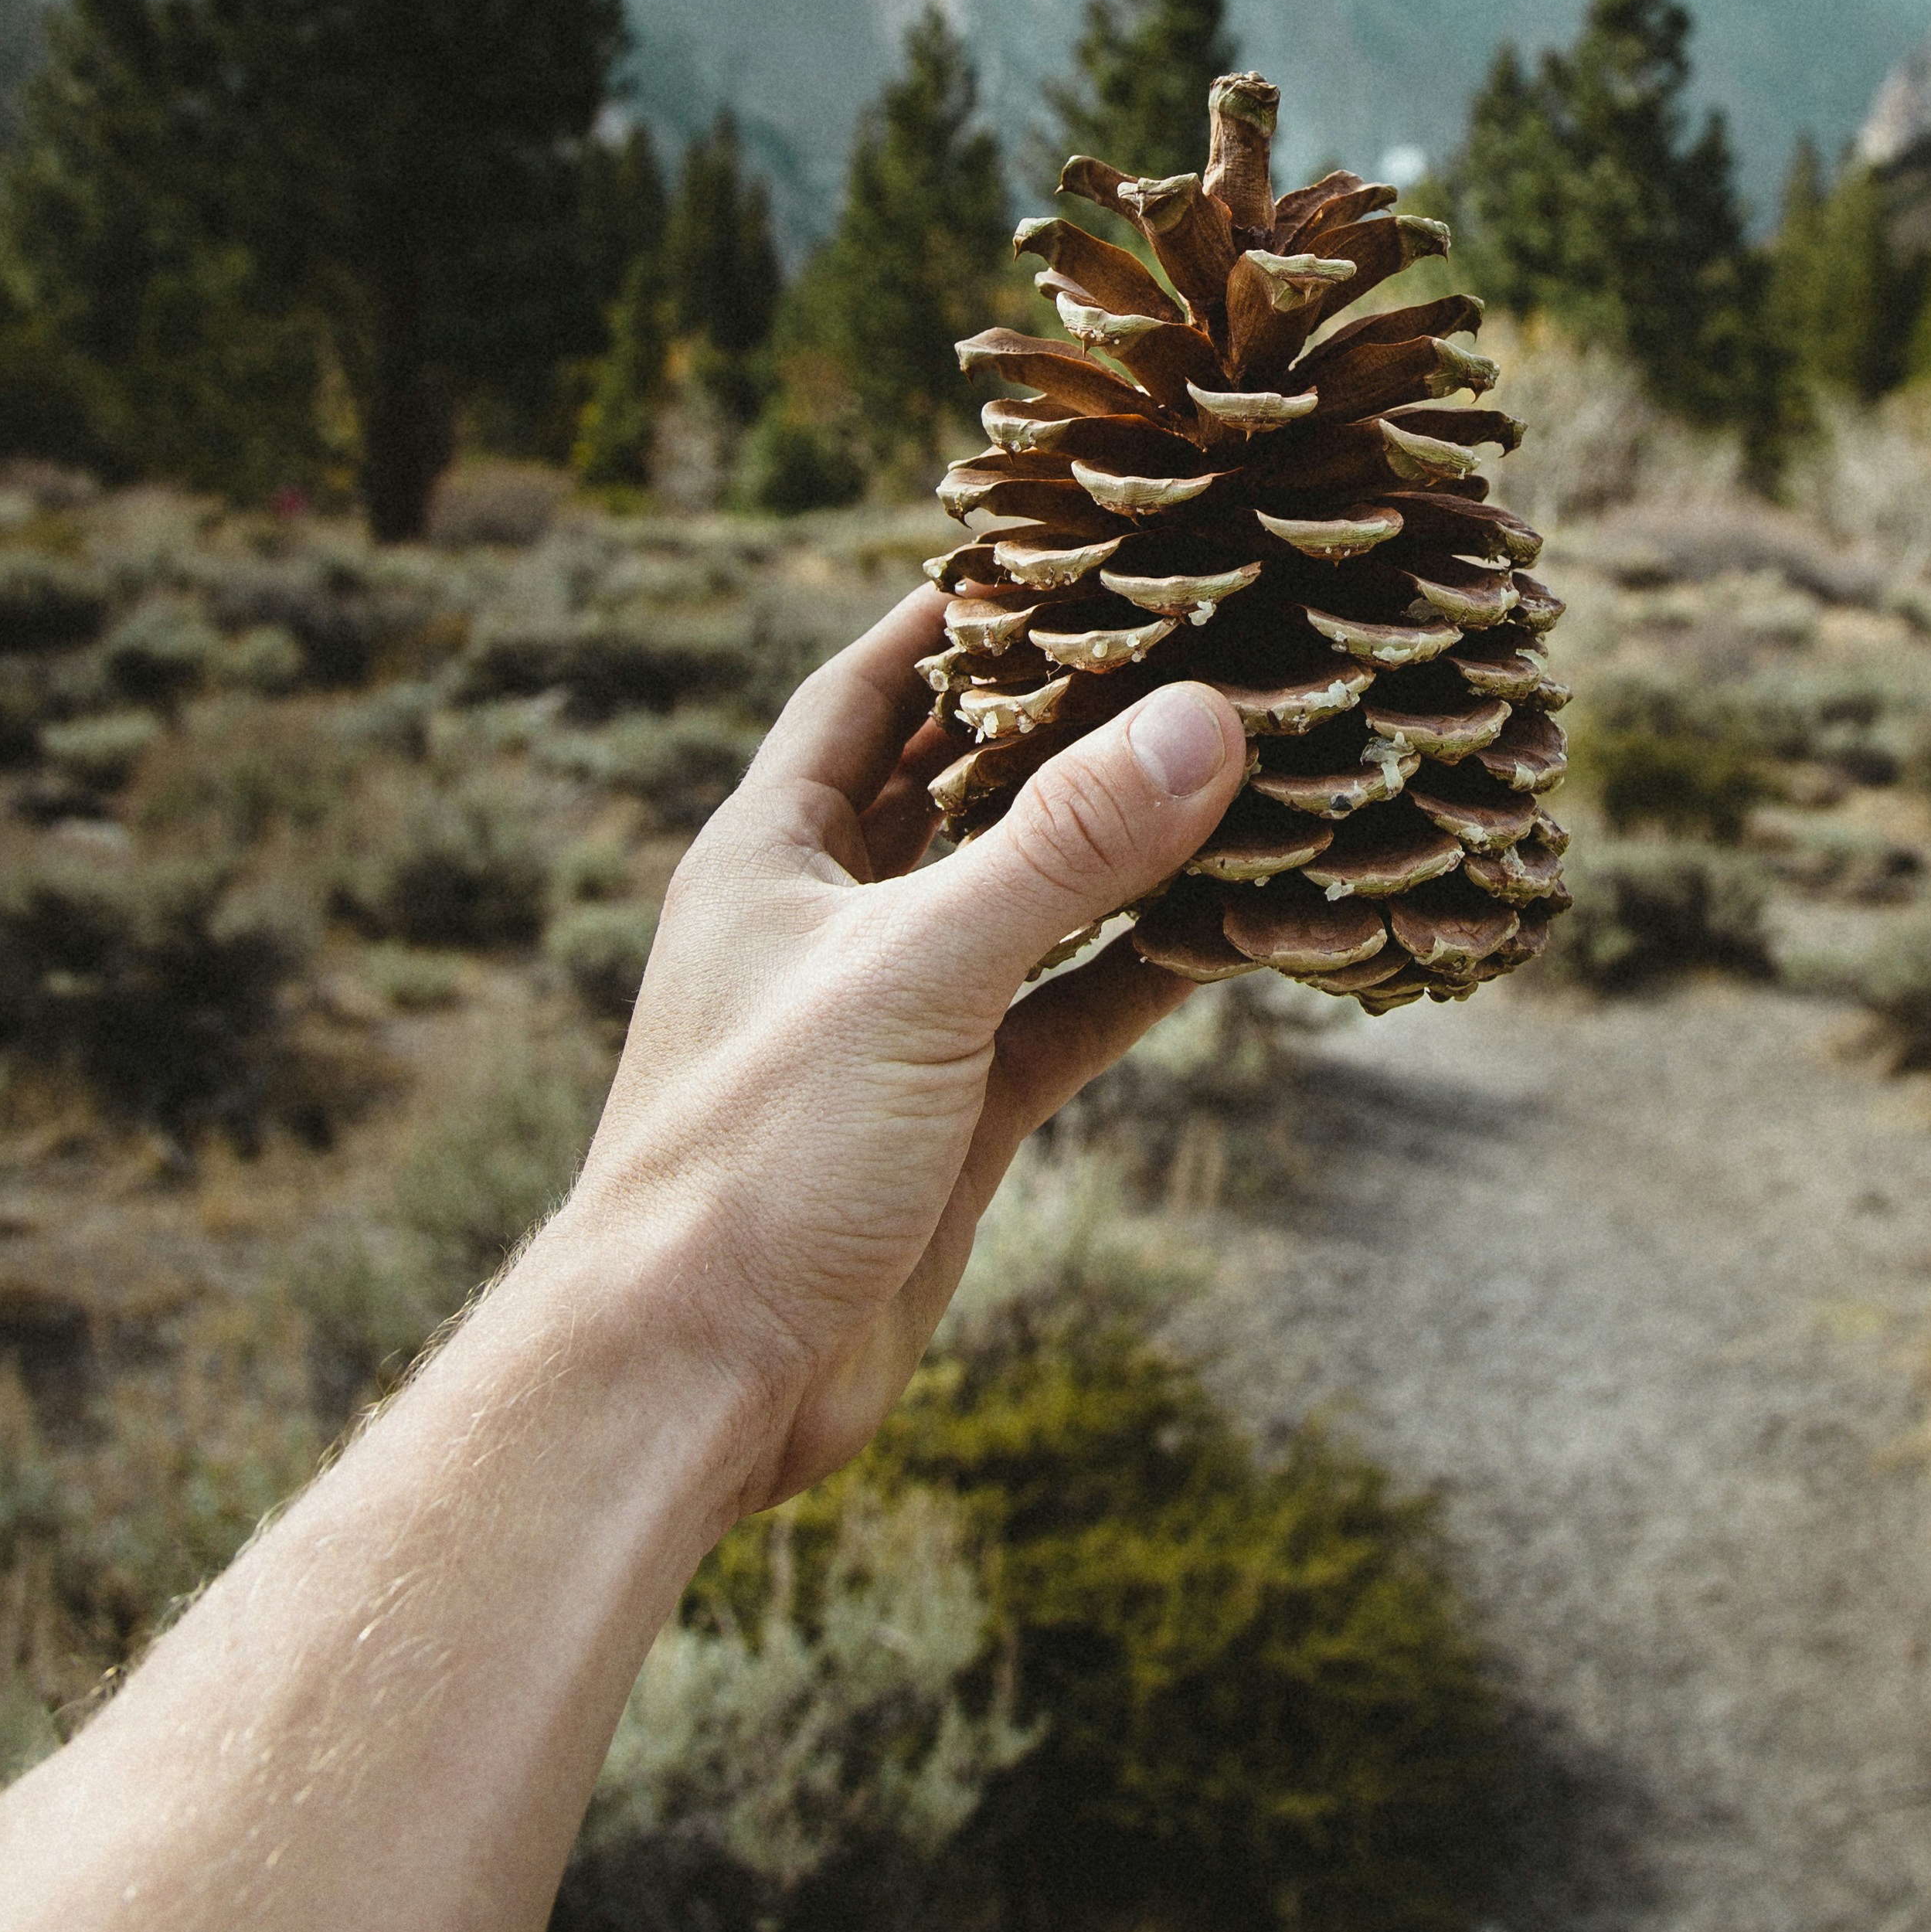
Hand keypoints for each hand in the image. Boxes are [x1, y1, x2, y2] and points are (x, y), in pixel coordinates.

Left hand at [566, 586, 1245, 1514]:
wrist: (693, 1382)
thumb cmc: (753, 1158)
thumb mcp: (916, 973)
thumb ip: (1062, 850)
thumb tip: (1205, 721)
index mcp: (770, 855)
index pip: (864, 690)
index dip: (948, 617)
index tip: (1053, 549)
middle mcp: (827, 924)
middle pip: (955, 785)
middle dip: (1059, 720)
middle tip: (1183, 643)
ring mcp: (892, 1026)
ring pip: (1023, 903)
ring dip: (1117, 850)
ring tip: (1237, 771)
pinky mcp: (948, 1120)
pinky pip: (1062, 1015)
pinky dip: (1139, 973)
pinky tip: (1232, 931)